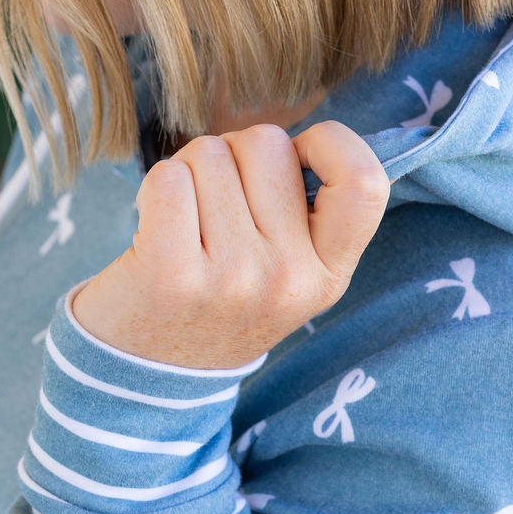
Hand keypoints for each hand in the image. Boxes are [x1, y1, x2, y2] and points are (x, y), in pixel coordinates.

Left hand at [70, 121, 391, 368]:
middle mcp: (288, 280)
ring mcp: (232, 280)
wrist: (148, 378)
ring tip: (185, 228)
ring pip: (210, 153)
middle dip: (233, 156)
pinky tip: (155, 232)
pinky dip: (154, 190)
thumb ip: (306, 212)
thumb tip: (302, 135)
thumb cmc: (217, 300)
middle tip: (216, 210)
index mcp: (328, 276)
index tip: (295, 158)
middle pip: (267, 143)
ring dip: (189, 174)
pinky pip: (168, 178)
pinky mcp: (172, 274)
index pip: (365, 181)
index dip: (328, 143)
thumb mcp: (286, 275)